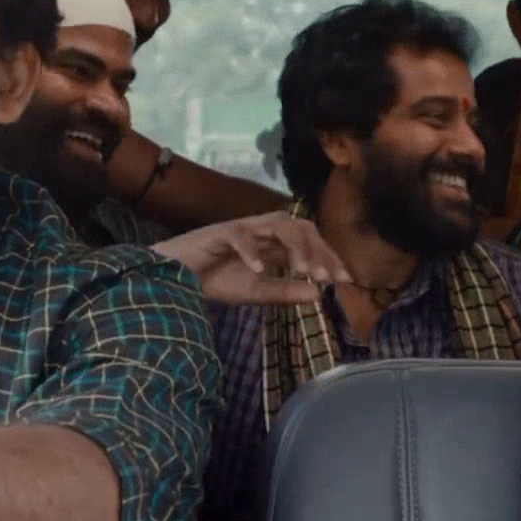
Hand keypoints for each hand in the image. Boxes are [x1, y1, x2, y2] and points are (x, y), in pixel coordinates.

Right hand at [152, 212, 352, 303]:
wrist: (175, 277)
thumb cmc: (214, 280)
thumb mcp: (255, 292)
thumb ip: (284, 292)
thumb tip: (318, 296)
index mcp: (272, 243)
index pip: (308, 241)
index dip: (328, 257)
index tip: (345, 280)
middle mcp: (261, 230)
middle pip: (299, 226)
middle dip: (318, 249)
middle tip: (329, 276)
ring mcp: (241, 228)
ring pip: (277, 224)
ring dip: (294, 246)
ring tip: (304, 270)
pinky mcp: (218, 232)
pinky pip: (239, 235)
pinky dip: (251, 251)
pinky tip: (261, 269)